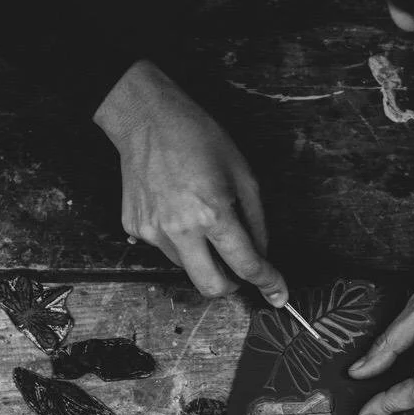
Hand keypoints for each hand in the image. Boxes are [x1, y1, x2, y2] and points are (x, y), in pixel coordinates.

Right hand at [94, 60, 287, 304]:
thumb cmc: (198, 137)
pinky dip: (178, 240)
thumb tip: (261, 253)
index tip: (278, 295)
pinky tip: (176, 209)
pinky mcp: (134, 229)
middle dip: (232, 285)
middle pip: (211, 287)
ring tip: (200, 218)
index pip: (247, 265)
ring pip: (187, 268)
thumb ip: (256, 220)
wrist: (146, 119)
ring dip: (203, 256)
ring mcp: (152, 232)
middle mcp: (180, 229)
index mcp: (212, 213)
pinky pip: (165, 249)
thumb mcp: (243, 173)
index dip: (269, 283)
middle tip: (238, 267)